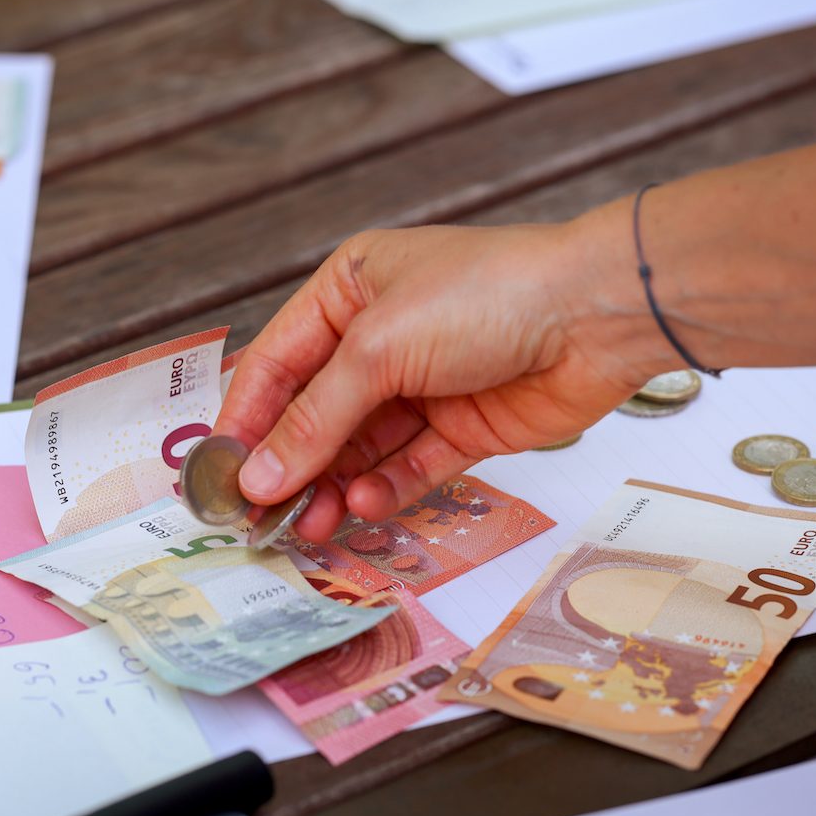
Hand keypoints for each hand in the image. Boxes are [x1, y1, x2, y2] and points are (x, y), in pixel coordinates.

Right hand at [214, 210, 670, 543]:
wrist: (596, 315)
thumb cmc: (487, 295)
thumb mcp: (380, 348)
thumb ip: (317, 417)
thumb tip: (261, 476)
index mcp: (350, 290)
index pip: (276, 361)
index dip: (245, 419)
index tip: (220, 476)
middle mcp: (381, 336)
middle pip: (315, 412)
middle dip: (289, 464)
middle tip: (260, 518)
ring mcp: (424, 384)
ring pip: (359, 448)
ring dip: (331, 486)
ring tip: (308, 525)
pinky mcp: (463, 427)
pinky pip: (408, 466)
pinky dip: (383, 489)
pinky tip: (362, 504)